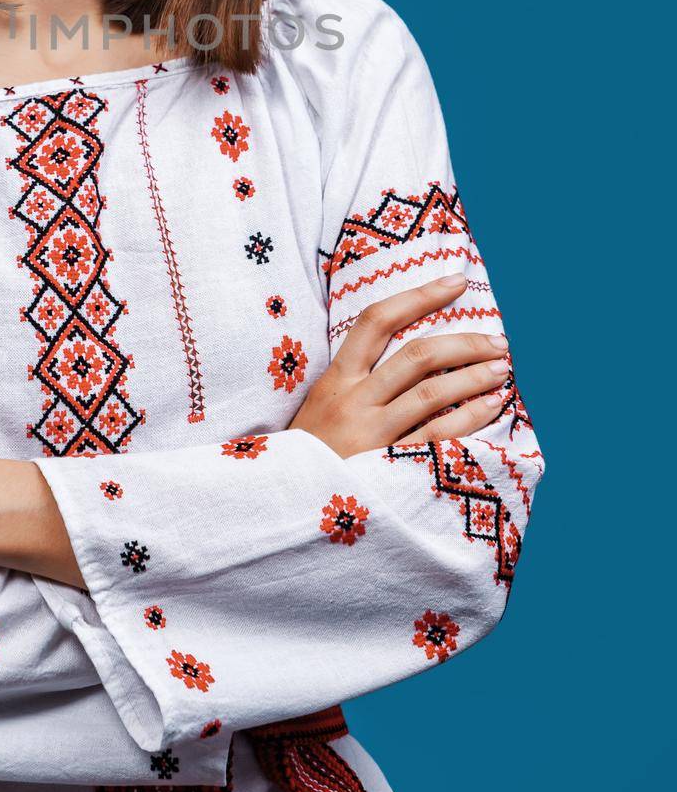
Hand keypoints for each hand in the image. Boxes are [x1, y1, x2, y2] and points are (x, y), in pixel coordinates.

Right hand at [288, 274, 510, 456]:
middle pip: (417, 356)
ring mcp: (373, 435)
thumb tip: (411, 355)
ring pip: (432, 393)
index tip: (455, 282)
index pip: (376, 320)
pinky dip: (471, 417)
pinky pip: (439, 436)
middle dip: (464, 343)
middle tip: (497, 342)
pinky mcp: (390, 468)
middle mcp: (354, 401)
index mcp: (335, 379)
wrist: (288, 509)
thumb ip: (355, 382)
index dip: (419, 296)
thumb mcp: (320, 408)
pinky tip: (493, 406)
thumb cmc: (311, 457)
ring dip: (475, 376)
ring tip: (502, 369)